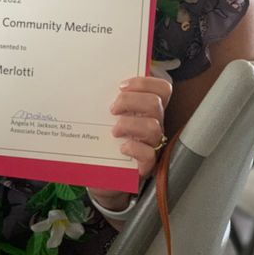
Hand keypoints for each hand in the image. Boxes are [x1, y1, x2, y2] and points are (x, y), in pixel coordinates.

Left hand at [88, 75, 171, 214]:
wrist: (101, 174)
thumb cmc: (104, 141)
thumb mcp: (106, 117)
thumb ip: (108, 99)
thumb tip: (91, 80)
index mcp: (147, 110)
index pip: (162, 89)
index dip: (145, 82)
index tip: (121, 86)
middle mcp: (154, 124)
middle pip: (155, 103)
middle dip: (130, 100)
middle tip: (112, 109)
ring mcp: (152, 145)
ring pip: (153, 126)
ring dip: (129, 124)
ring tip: (114, 131)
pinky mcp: (146, 166)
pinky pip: (149, 154)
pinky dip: (134, 148)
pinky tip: (121, 148)